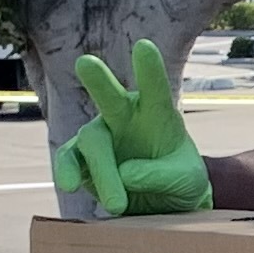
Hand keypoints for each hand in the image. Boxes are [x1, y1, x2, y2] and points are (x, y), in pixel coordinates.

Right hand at [53, 39, 213, 216]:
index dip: (149, 69)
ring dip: (103, 171)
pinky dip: (68, 173)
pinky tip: (70, 185)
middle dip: (99, 80)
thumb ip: (161, 175)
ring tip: (119, 204)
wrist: (166, 205)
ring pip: (91, 141)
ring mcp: (101, 137)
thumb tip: (126, 174)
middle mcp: (125, 117)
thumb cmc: (181, 181)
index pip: (155, 89)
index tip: (144, 47)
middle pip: (109, 97)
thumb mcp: (186, 181)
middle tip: (85, 62)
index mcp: (157, 113)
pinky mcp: (82, 160)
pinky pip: (70, 162)